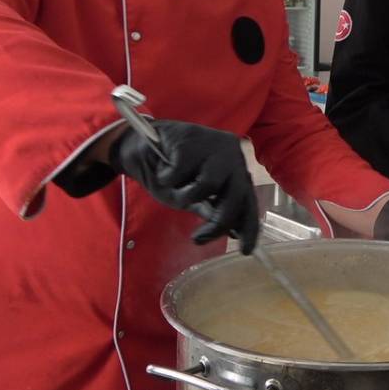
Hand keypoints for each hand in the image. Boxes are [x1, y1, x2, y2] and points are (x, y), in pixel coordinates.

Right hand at [109, 120, 258, 252]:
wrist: (139, 144)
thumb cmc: (168, 172)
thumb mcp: (191, 197)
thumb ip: (211, 208)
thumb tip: (233, 230)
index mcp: (235, 167)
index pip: (248, 200)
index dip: (249, 227)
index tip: (245, 251)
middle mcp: (231, 153)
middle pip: (235, 195)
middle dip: (218, 223)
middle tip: (197, 239)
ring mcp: (212, 143)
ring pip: (207, 186)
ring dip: (184, 195)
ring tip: (172, 186)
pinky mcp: (191, 138)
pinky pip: (180, 174)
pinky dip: (166, 178)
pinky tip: (162, 169)